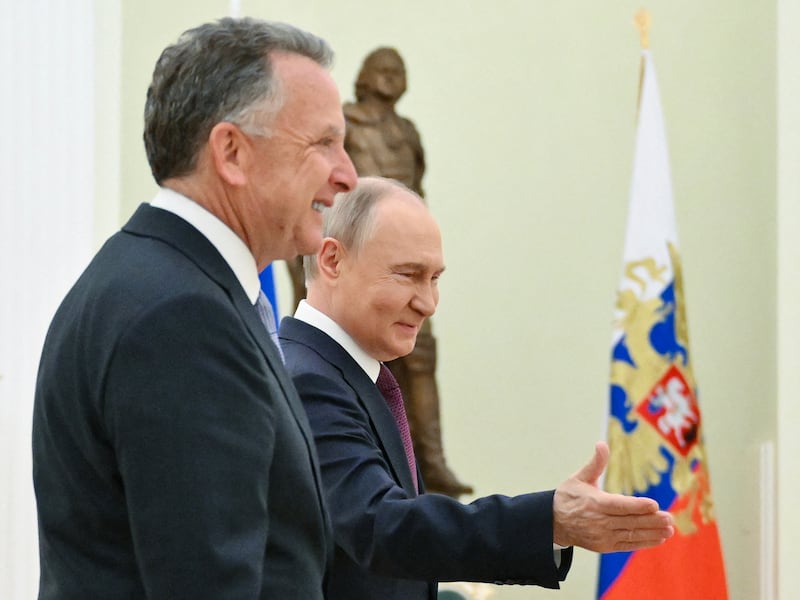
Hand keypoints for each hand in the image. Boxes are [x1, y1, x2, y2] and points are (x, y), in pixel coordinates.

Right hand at [552, 441, 673, 552]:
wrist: (553, 522)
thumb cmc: (569, 496)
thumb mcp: (579, 477)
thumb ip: (595, 463)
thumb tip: (601, 444)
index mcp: (593, 502)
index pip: (619, 505)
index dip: (637, 506)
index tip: (654, 505)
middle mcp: (598, 521)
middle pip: (629, 521)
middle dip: (651, 521)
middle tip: (670, 518)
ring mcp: (602, 536)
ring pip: (631, 534)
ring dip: (652, 533)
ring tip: (669, 530)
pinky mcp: (604, 546)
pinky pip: (627, 545)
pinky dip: (643, 542)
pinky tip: (658, 538)